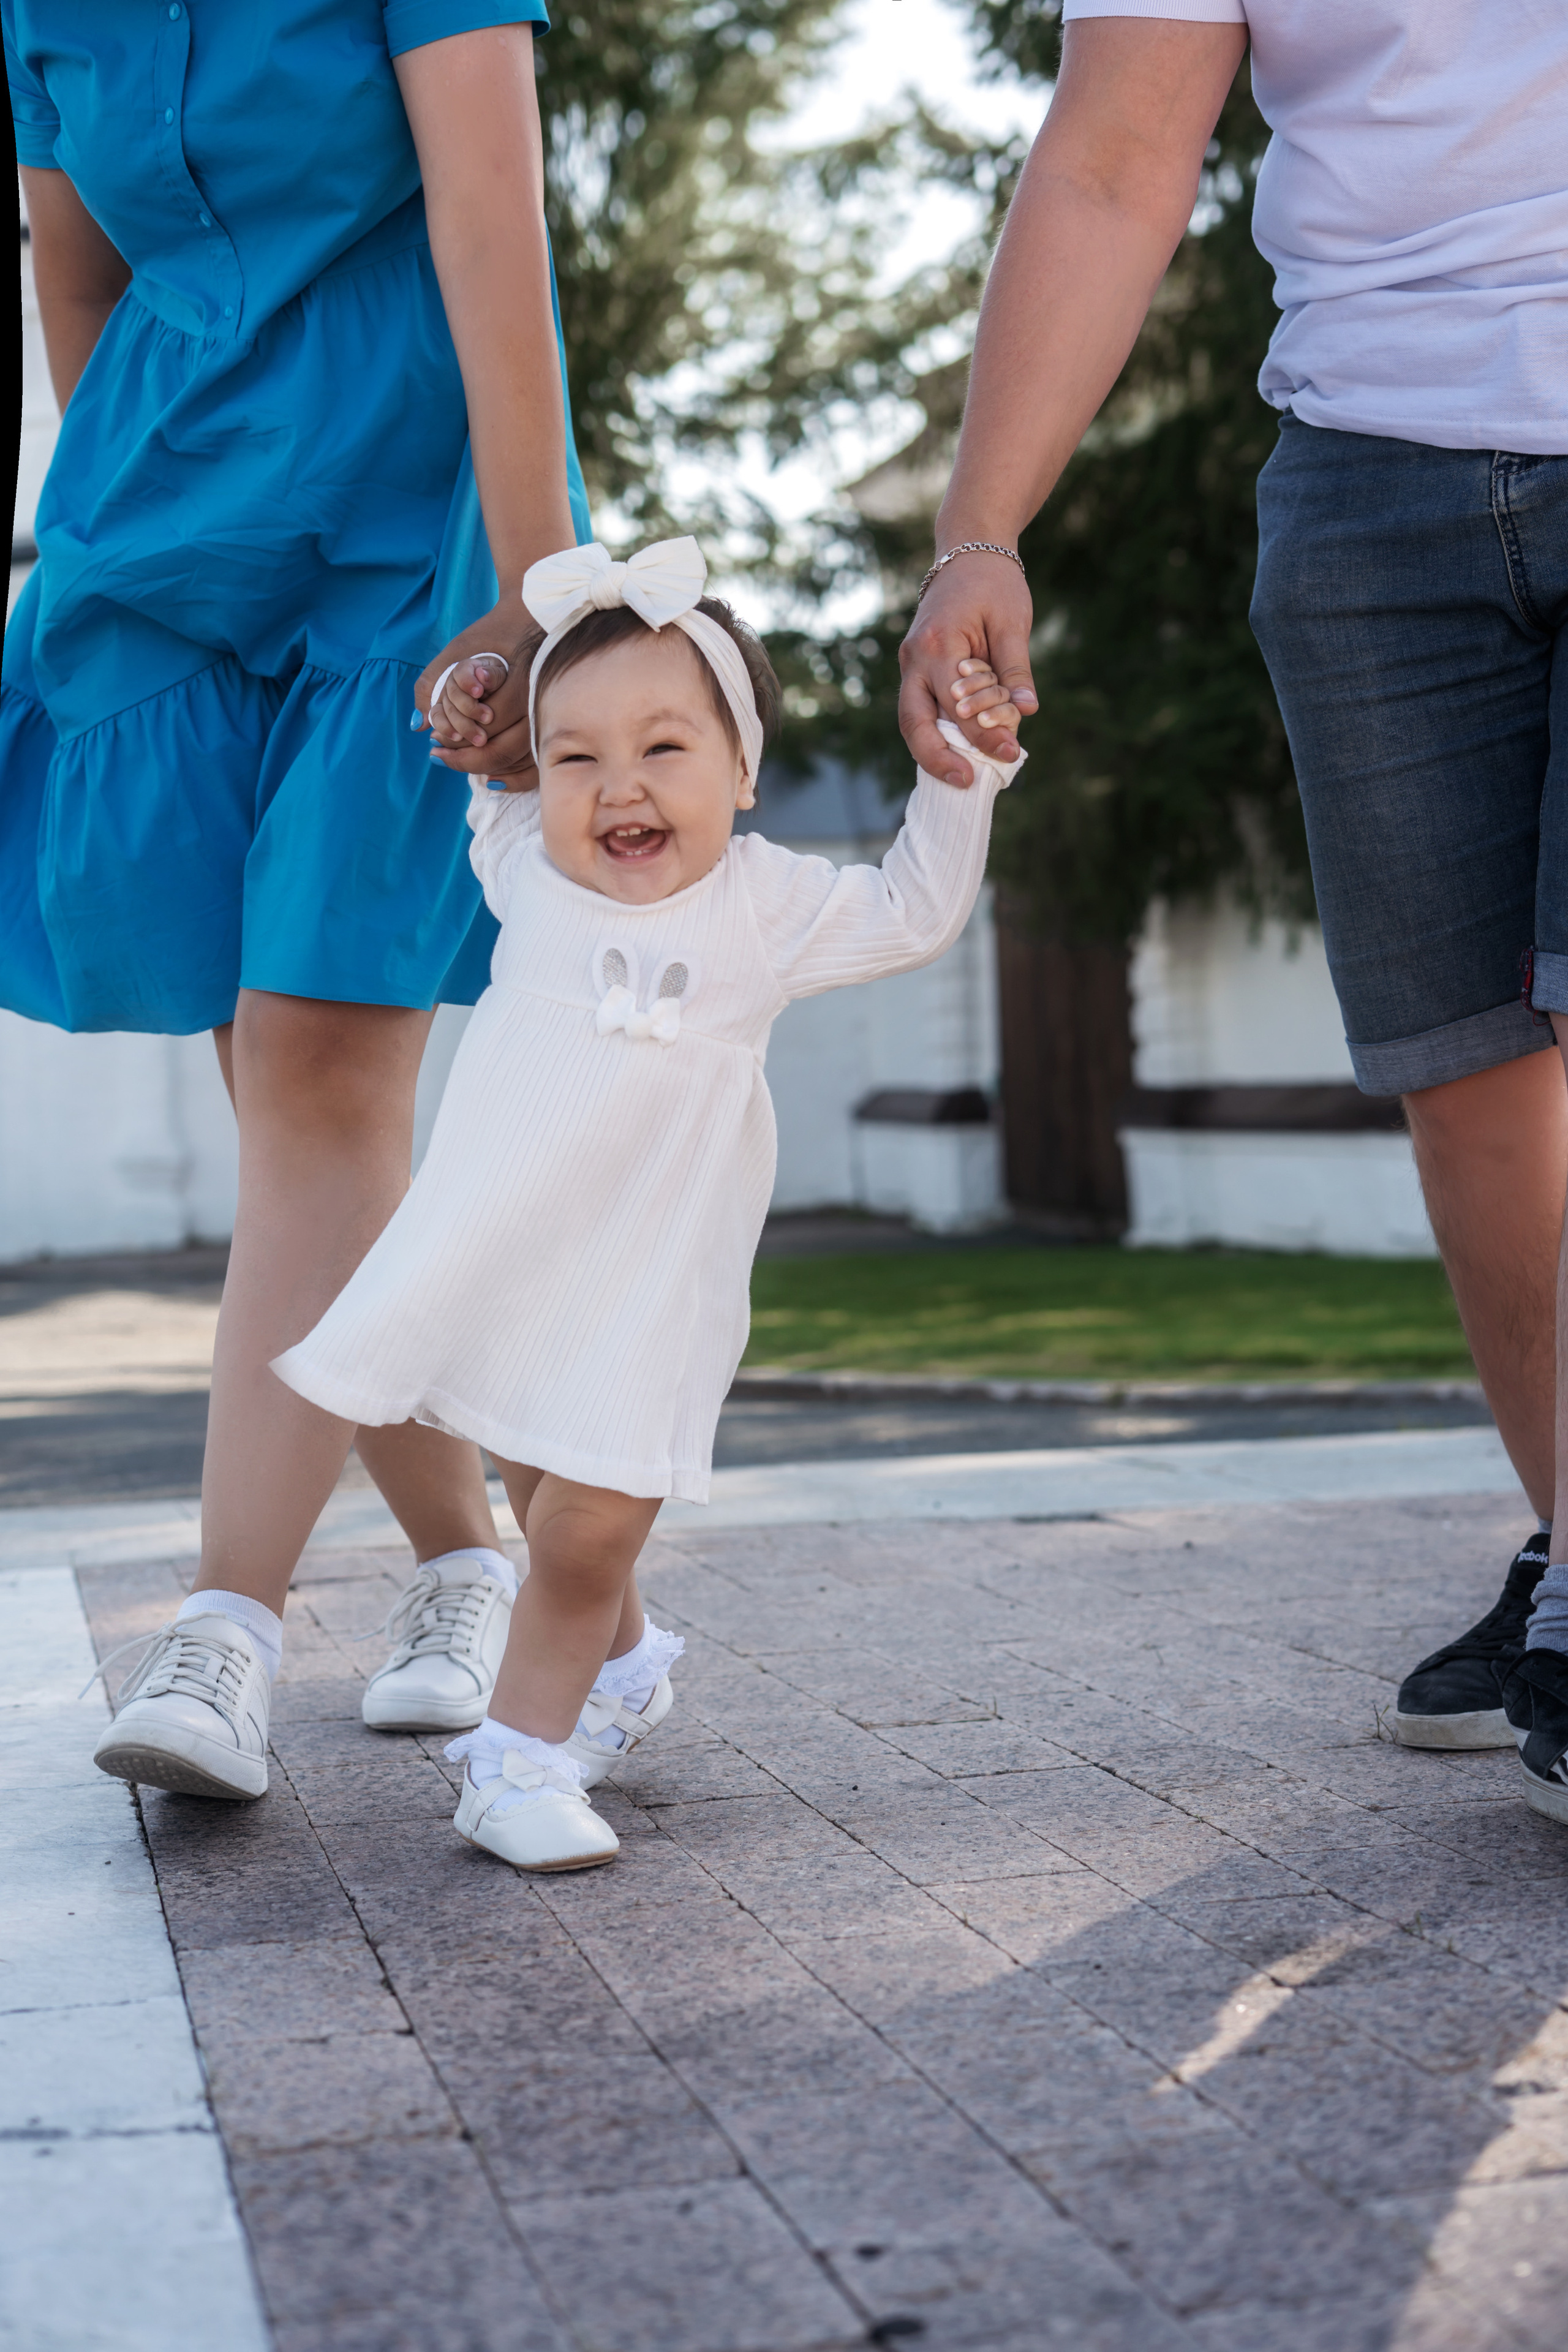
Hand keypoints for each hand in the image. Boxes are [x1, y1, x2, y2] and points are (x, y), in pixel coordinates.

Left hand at [416, 601, 539, 785]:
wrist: (533, 620)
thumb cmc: (492, 634)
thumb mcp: (458, 651)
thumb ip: (432, 683)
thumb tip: (419, 725)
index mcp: (521, 682)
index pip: (486, 726)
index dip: (455, 740)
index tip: (433, 742)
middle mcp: (542, 704)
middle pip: (503, 751)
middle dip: (467, 759)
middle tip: (440, 756)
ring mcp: (555, 718)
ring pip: (522, 765)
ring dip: (488, 771)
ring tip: (460, 764)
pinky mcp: (558, 729)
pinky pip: (538, 768)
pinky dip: (514, 778)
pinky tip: (493, 779)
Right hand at [898, 554, 1036, 786]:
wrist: (968, 550)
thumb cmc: (994, 583)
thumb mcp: (1012, 624)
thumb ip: (1016, 671)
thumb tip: (1026, 714)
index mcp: (938, 644)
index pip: (959, 706)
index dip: (985, 736)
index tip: (1012, 754)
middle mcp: (914, 658)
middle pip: (914, 723)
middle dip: (938, 759)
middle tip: (967, 782)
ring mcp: (910, 663)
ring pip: (911, 720)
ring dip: (933, 751)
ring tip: (961, 775)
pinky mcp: (915, 667)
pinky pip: (919, 708)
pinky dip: (935, 732)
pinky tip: (958, 750)